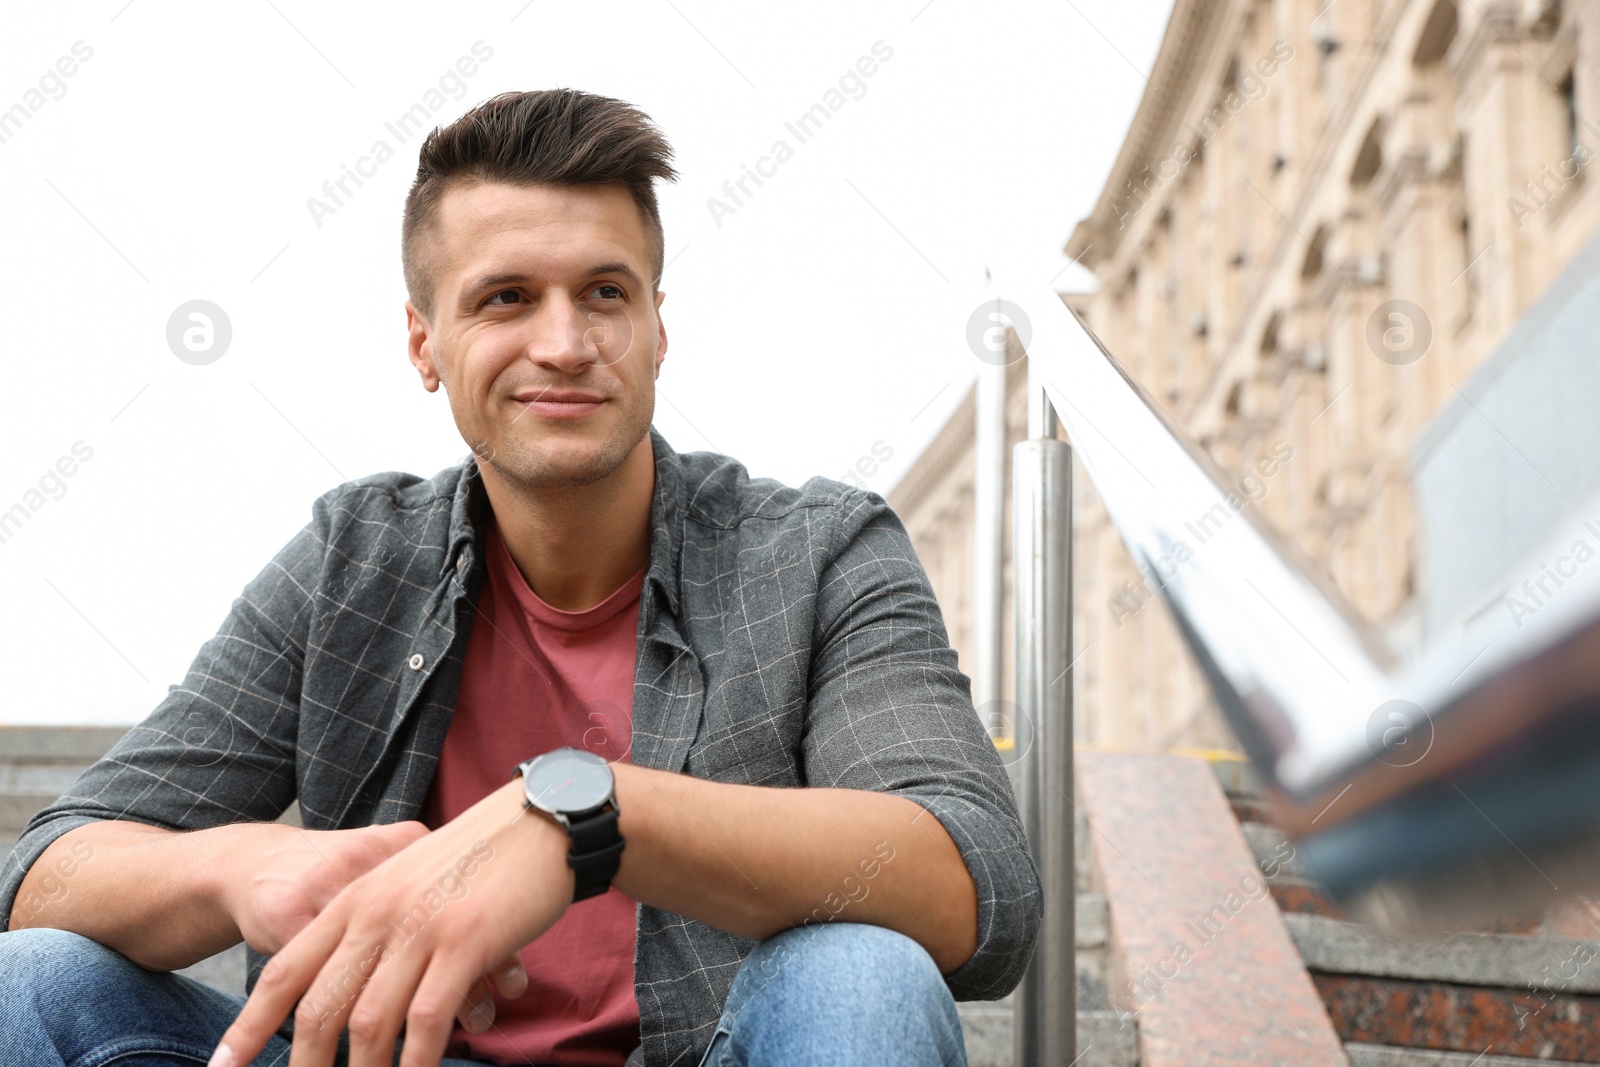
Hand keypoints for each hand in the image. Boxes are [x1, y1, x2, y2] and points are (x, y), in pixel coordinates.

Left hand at [218, 820, 530, 1038]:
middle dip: (303, 1066)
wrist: (538, 820)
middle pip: (320, 1008)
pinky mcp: (464, 941)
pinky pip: (429, 1018)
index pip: (287, 972)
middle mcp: (375, 914)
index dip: (250, 1025)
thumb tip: (367, 1003)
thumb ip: (381, 935)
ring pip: (370, 1023)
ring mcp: (418, 928)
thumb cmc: (480, 859)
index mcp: (355, 900)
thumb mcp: (410, 885)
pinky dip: (417, 1062)